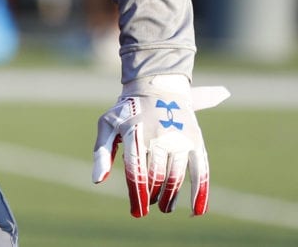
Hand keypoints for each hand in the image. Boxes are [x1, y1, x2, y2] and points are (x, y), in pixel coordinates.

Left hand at [92, 74, 229, 216]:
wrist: (156, 86)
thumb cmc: (125, 111)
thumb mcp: (107, 125)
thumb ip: (102, 152)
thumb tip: (97, 181)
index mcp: (135, 130)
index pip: (136, 168)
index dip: (136, 192)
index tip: (136, 212)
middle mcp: (159, 134)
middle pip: (156, 175)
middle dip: (151, 196)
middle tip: (147, 205)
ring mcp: (179, 137)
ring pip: (175, 176)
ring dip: (170, 196)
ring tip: (164, 207)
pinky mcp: (195, 139)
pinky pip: (200, 169)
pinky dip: (199, 192)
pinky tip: (196, 211)